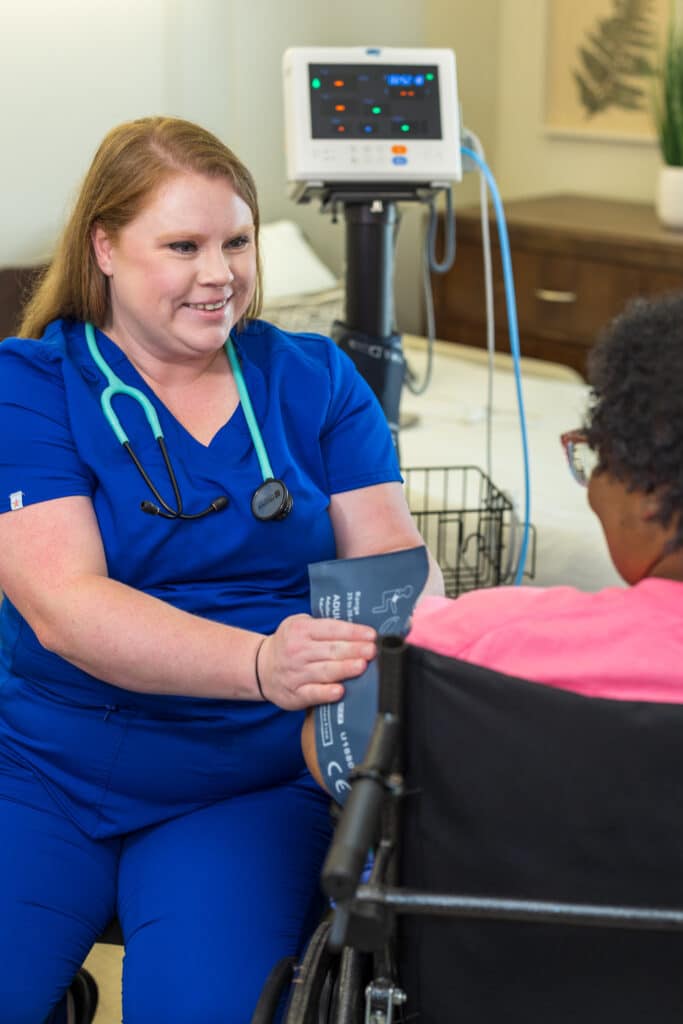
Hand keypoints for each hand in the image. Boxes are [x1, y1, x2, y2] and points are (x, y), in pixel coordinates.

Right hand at [256, 614, 375, 710]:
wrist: (260, 667)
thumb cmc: (289, 644)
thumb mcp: (300, 625)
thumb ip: (324, 626)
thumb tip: (358, 631)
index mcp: (301, 630)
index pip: (331, 629)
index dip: (353, 632)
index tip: (371, 635)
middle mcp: (298, 651)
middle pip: (331, 650)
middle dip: (354, 650)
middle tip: (372, 651)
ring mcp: (296, 673)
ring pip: (324, 671)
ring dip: (344, 669)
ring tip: (362, 666)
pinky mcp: (295, 694)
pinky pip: (312, 693)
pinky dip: (326, 693)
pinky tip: (339, 691)